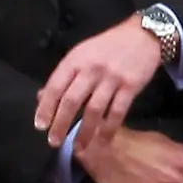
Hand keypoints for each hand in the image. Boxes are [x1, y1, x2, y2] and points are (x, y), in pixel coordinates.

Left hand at [35, 15, 161, 150]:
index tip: (40, 125)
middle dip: (61, 123)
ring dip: (84, 131)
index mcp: (76, 59)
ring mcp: (112, 78)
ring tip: (77, 147)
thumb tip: (43, 97)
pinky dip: (109, 129)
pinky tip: (102, 141)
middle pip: (72, 100)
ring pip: (94, 110)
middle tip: (54, 141)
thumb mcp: (81, 53)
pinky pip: (117, 112)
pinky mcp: (131, 86)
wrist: (142, 34)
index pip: (55, 86)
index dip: (46, 107)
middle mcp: (91, 69)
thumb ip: (65, 75)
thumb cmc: (107, 46)